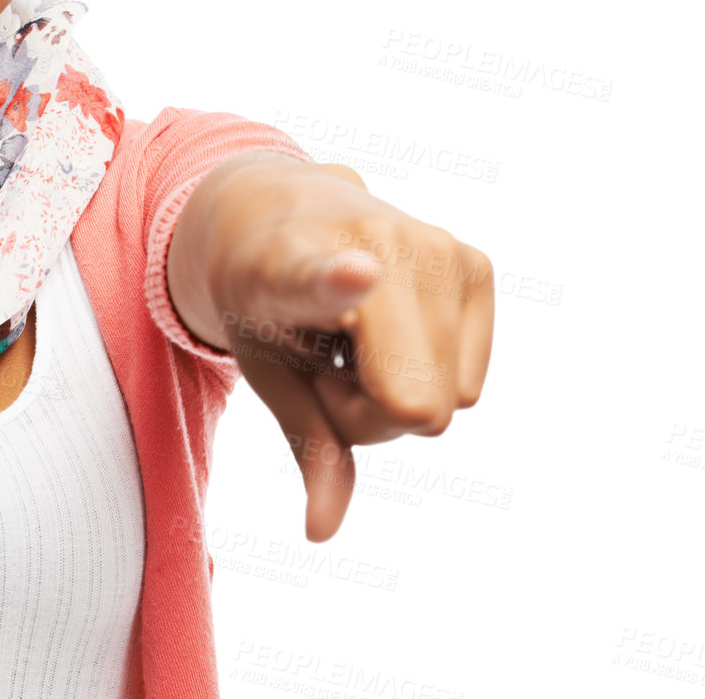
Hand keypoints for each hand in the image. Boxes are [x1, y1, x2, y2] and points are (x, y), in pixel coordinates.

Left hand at [202, 160, 494, 540]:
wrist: (280, 210)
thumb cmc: (265, 301)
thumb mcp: (265, 370)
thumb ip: (306, 443)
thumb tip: (322, 531)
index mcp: (291, 263)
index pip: (321, 278)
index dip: (339, 283)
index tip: (358, 272)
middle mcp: (373, 243)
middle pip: (411, 408)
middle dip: (369, 412)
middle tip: (328, 363)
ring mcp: (434, 246)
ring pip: (449, 402)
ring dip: (401, 391)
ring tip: (355, 340)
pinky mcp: (475, 261)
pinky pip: (471, 385)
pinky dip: (434, 373)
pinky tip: (391, 328)